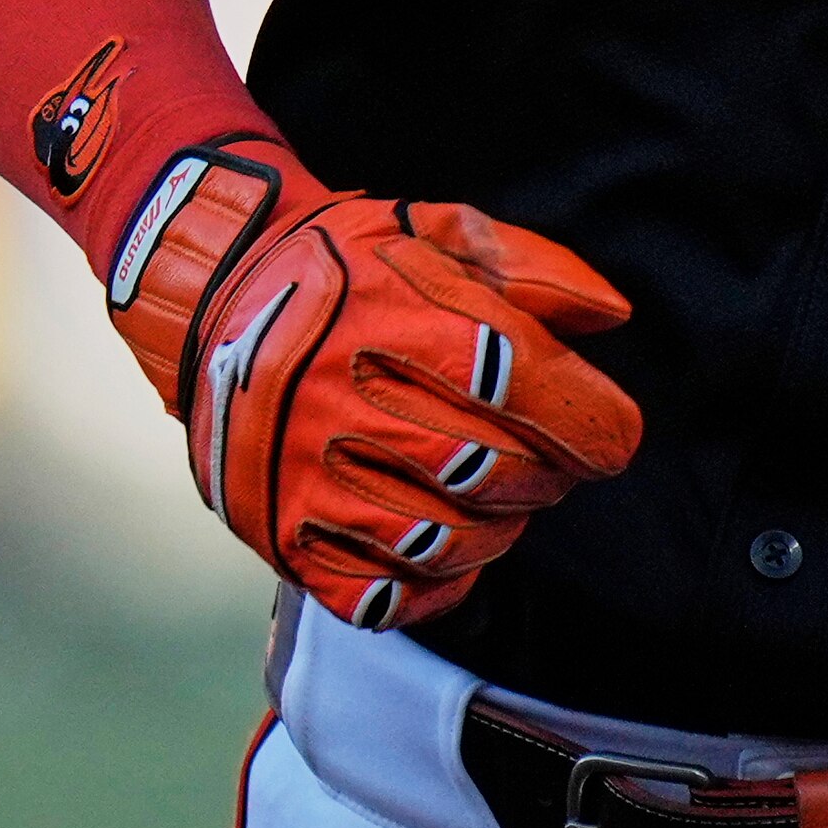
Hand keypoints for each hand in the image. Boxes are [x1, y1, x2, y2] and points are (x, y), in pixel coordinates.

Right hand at [99, 143, 642, 630]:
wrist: (215, 298)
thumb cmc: (347, 266)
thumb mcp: (438, 229)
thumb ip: (533, 267)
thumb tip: (612, 318)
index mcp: (399, 321)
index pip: (530, 391)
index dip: (596, 425)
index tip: (610, 434)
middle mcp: (348, 404)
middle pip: (499, 474)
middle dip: (549, 473)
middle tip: (544, 455)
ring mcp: (306, 480)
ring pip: (448, 543)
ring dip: (496, 526)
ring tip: (489, 490)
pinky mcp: (281, 536)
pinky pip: (384, 597)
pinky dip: (432, 581)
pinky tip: (437, 535)